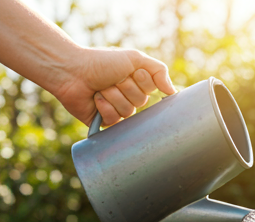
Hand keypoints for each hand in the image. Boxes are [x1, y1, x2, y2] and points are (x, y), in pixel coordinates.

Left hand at [53, 47, 176, 126]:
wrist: (72, 70)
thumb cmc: (101, 62)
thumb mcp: (134, 58)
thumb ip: (158, 71)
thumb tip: (173, 92)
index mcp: (138, 84)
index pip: (152, 89)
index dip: (141, 80)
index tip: (129, 71)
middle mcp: (130, 98)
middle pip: (141, 101)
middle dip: (125, 87)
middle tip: (111, 79)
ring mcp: (118, 111)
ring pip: (128, 111)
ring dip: (112, 96)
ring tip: (100, 89)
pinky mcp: (105, 122)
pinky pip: (114, 121)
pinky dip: (104, 107)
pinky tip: (95, 100)